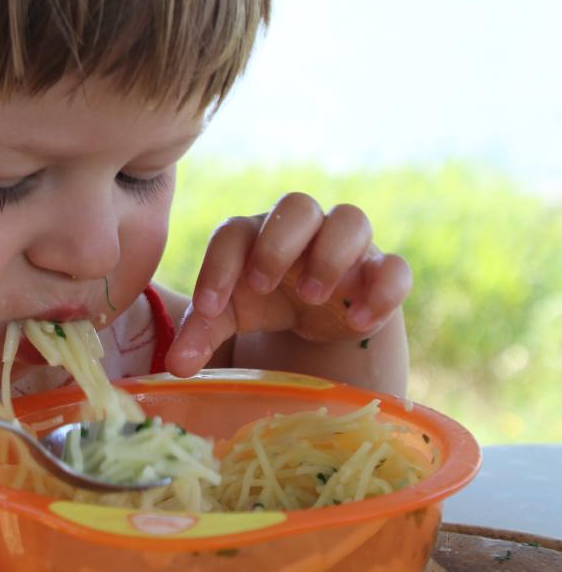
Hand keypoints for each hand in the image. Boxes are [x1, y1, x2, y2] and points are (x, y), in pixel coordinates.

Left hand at [165, 192, 411, 375]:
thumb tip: (175, 366)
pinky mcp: (381, 274)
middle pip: (297, 205)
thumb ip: (201, 335)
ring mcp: (347, 248)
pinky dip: (382, 290)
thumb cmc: (265, 305)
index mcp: (256, 235)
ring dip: (332, 254)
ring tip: (313, 297)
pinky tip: (358, 323)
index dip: (218, 266)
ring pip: (352, 220)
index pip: (235, 232)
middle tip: (265, 286)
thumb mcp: (230, 318)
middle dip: (279, 243)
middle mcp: (303, 230)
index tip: (208, 308)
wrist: (317, 317)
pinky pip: (395, 267)